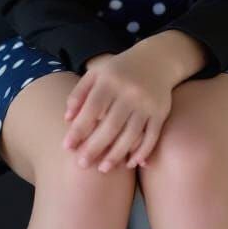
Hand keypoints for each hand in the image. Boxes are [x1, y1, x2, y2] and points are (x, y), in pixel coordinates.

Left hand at [63, 45, 174, 173]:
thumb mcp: (97, 73)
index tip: (67, 147)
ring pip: (131, 134)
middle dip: (95, 147)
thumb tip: (67, 119)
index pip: (92, 108)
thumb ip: (79, 93)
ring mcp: (146, 103)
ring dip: (116, 154)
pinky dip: (142, 151)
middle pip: (111, 125)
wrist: (156, 59)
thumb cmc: (119, 70)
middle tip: (82, 164)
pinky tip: (130, 163)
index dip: (79, 129)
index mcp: (110, 80)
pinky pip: (152, 136)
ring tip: (103, 169)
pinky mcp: (160, 112)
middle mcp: (129, 91)